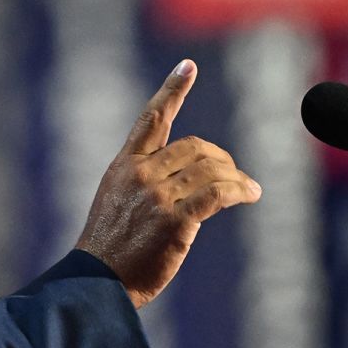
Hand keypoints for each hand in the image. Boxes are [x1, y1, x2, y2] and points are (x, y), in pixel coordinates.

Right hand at [75, 60, 261, 308]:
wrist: (97, 282)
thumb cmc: (109, 248)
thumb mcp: (115, 200)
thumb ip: (144, 181)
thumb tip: (189, 175)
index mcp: (124, 165)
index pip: (151, 119)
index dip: (172, 89)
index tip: (188, 65)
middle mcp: (141, 174)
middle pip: (196, 147)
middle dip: (222, 159)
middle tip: (235, 176)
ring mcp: (157, 196)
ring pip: (211, 169)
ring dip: (236, 177)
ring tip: (249, 189)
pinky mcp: (175, 221)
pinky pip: (218, 194)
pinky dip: (240, 191)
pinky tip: (250, 194)